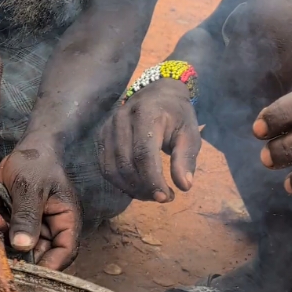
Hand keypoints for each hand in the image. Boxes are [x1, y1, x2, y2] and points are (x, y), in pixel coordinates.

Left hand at [0, 139, 80, 270]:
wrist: (26, 147)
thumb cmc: (37, 163)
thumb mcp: (31, 188)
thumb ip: (27, 216)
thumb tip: (23, 246)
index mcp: (66, 221)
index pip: (64, 252)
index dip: (50, 267)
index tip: (29, 273)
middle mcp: (51, 229)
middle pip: (38, 254)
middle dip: (17, 251)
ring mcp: (33, 227)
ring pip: (17, 245)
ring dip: (2, 234)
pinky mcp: (16, 222)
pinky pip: (4, 232)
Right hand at [98, 81, 200, 200]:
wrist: (158, 92)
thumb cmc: (176, 115)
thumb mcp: (190, 133)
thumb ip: (186, 159)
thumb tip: (185, 186)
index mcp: (147, 115)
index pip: (144, 153)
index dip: (152, 179)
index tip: (165, 198)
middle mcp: (122, 119)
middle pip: (125, 163)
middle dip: (143, 187)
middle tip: (162, 197)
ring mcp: (108, 127)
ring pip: (112, 168)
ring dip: (131, 188)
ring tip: (150, 194)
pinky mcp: (101, 136)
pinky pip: (105, 166)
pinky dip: (119, 182)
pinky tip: (136, 186)